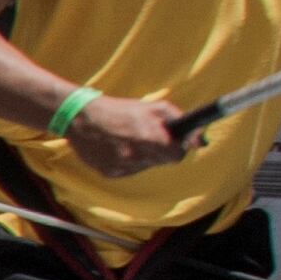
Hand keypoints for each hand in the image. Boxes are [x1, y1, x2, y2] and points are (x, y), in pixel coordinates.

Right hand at [60, 92, 183, 180]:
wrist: (80, 118)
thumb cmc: (119, 110)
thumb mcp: (152, 107)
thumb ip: (179, 119)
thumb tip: (201, 140)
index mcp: (151, 138)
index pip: (178, 155)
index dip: (177, 147)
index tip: (173, 141)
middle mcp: (138, 156)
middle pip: (162, 161)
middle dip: (160, 150)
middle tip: (148, 137)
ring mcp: (123, 167)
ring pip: (144, 166)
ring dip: (142, 155)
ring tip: (127, 139)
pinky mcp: (109, 173)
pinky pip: (127, 170)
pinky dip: (125, 161)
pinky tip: (115, 147)